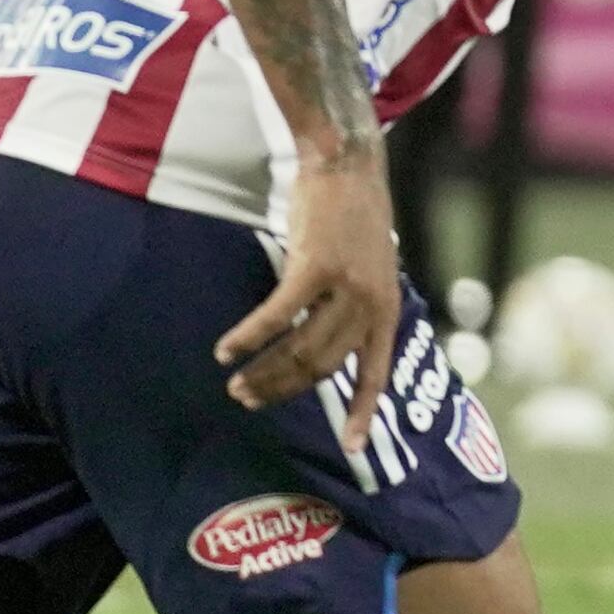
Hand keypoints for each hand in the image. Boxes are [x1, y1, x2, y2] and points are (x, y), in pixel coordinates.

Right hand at [217, 146, 406, 461]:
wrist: (347, 165)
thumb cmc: (351, 218)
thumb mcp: (366, 269)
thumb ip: (348, 309)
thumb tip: (317, 344)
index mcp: (386, 310)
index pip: (375, 374)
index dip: (361, 413)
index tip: (350, 448)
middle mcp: (372, 304)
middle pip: (323, 367)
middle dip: (284, 390)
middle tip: (248, 400)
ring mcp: (346, 286)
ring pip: (299, 347)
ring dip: (263, 371)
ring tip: (236, 382)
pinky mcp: (315, 267)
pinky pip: (276, 316)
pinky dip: (249, 336)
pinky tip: (227, 350)